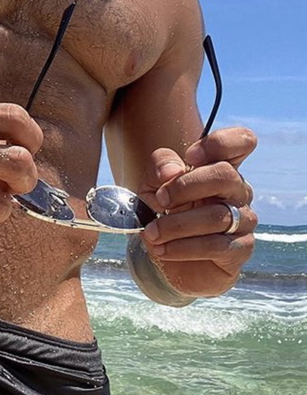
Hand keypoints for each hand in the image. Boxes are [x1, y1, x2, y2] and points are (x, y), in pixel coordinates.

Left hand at [138, 127, 257, 296]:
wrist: (167, 253)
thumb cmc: (164, 212)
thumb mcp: (152, 183)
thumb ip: (159, 167)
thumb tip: (172, 171)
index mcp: (220, 167)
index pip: (242, 141)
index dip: (219, 143)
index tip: (189, 156)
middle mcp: (237, 191)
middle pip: (226, 175)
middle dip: (185, 186)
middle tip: (160, 200)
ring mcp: (243, 220)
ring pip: (218, 215)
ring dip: (176, 224)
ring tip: (152, 232)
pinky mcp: (240, 249)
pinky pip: (216, 245)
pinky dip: (183, 247)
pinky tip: (162, 249)